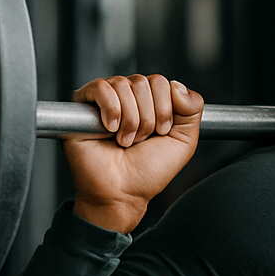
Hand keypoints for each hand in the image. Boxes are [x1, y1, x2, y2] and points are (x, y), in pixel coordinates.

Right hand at [65, 74, 203, 232]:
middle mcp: (128, 97)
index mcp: (150, 102)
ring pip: (124, 85)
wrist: (121, 193)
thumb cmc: (148, 171)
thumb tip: (178, 85)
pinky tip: (110, 129)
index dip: (165, 109)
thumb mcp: (184, 141)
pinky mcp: (82, 105)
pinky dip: (111, 109)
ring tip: (125, 141)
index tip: (160, 134)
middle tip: (139, 141)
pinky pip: (100, 87)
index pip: (162, 82)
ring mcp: (105, 100)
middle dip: (147, 117)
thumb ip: (193, 108)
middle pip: (143, 82)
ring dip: (130, 119)